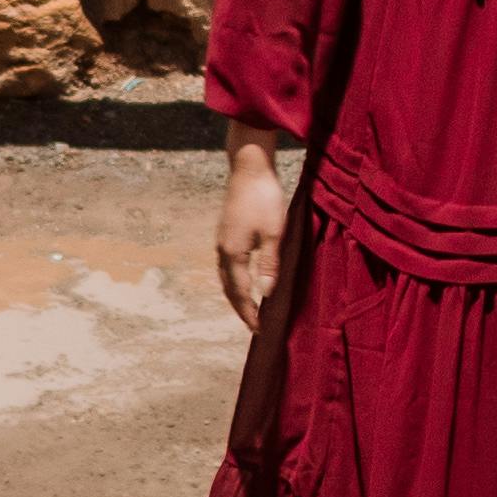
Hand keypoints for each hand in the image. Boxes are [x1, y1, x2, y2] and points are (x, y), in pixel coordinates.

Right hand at [215, 130, 289, 334]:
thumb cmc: (265, 198)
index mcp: (234, 253)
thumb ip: (269, 264)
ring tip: (248, 308)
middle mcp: (223, 250)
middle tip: (253, 326)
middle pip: (229, 288)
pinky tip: (242, 279)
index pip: (241, 293)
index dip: (250, 313)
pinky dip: (234, 279)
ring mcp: (222, 240)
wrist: (249, 166)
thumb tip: (266, 293)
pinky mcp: (226, 231)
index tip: (260, 330)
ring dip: (236, 295)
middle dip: (241, 308)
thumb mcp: (274, 232)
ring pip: (226, 277)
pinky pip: (227, 265)